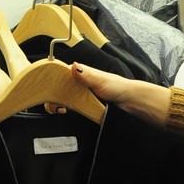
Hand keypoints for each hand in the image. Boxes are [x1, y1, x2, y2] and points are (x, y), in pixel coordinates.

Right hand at [46, 62, 169, 128]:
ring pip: (63, 103)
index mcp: (79, 75)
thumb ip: (87, 74)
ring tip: (64, 112)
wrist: (130, 104)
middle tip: (59, 107)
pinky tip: (68, 116)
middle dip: (54, 100)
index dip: (52, 85)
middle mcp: (78, 86)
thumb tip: (74, 67)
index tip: (52, 94)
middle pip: (58, 92)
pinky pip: (71, 112)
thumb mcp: (101, 80)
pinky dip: (69, 115)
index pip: (58, 78)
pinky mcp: (83, 110)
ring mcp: (80, 99)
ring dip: (60, 108)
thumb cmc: (118, 87)